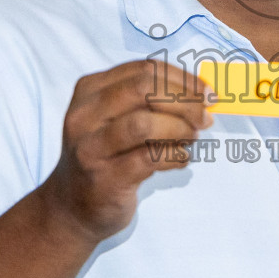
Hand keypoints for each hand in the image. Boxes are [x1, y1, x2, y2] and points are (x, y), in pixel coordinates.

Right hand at [40, 59, 211, 241]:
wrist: (71, 207)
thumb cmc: (105, 156)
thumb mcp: (116, 118)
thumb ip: (151, 101)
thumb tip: (201, 93)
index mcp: (90, 90)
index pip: (144, 69)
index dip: (182, 79)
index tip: (207, 92)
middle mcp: (85, 115)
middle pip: (144, 89)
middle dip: (185, 100)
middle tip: (205, 117)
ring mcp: (91, 148)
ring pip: (144, 123)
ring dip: (180, 128)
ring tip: (192, 138)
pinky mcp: (105, 179)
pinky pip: (149, 159)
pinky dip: (175, 156)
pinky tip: (180, 159)